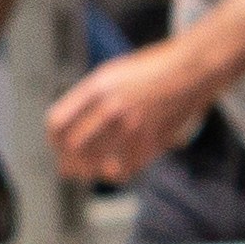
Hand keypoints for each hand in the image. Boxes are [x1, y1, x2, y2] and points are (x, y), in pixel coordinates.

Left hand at [44, 37, 211, 184]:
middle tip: (68, 170)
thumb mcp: (111, 74)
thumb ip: (91, 97)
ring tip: (88, 174)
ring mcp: (134, 126)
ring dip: (91, 172)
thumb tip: (70, 125)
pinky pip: (128, 167)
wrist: (190, 70)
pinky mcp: (154, 140)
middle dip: (68, 162)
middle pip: (75, 147)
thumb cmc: (151, 69)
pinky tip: (116, 172)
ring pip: (100, 162)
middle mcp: (111, 107)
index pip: (59, 122)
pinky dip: (119, 173)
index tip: (56, 147)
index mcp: (96, 87)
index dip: (54, 140)